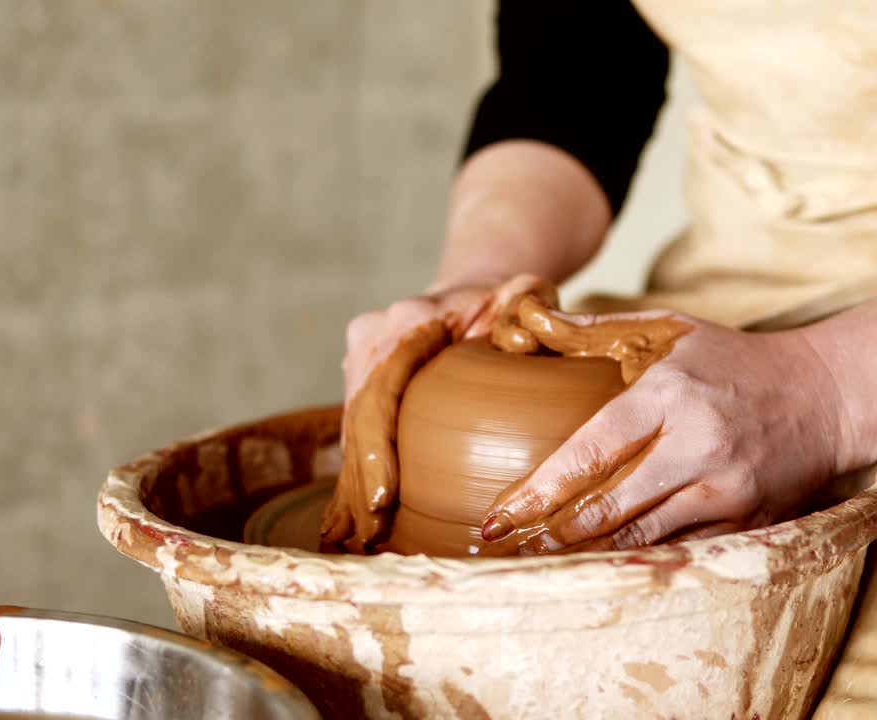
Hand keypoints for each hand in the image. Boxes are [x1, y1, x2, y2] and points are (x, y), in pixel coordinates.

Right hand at [321, 274, 557, 550]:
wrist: (472, 289)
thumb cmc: (507, 301)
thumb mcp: (527, 296)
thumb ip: (530, 310)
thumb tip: (520, 343)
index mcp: (409, 320)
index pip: (384, 390)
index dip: (379, 448)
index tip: (384, 498)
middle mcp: (374, 335)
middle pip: (359, 417)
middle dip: (362, 482)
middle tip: (369, 535)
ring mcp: (360, 356)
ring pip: (350, 428)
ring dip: (351, 487)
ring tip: (351, 541)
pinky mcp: (359, 376)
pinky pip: (353, 430)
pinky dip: (354, 475)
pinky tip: (346, 522)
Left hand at [480, 300, 848, 553]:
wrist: (824, 395)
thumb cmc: (732, 361)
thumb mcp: (669, 329)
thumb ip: (597, 331)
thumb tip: (528, 324)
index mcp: (670, 394)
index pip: (592, 450)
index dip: (541, 490)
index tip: (501, 514)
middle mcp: (698, 444)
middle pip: (611, 505)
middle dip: (552, 533)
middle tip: (506, 548)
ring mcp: (727, 488)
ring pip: (643, 536)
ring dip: (588, 554)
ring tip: (540, 563)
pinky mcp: (749, 519)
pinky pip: (680, 548)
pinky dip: (637, 559)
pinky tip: (600, 567)